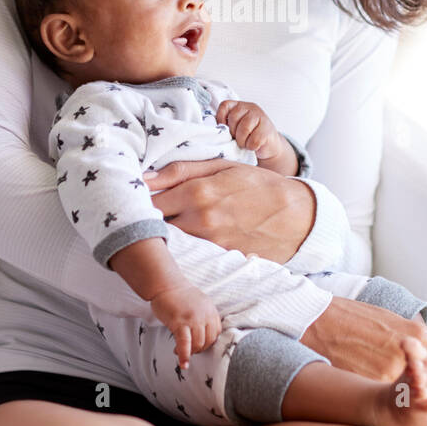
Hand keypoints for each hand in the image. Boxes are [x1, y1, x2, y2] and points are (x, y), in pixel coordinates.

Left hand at [142, 159, 315, 262]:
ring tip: (162, 229)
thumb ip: (182, 170)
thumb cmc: (257, 185)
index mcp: (198, 191)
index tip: (132, 200)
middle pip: (155, 226)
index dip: (137, 201)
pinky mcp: (219, 259)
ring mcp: (210, 243)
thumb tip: (145, 177)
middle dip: (146, 222)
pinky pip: (190, 256)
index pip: (149, 201)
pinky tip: (183, 244)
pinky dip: (183, 250)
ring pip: (170, 243)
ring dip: (163, 237)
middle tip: (140, 217)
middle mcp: (200, 219)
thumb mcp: (222, 166)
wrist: (295, 215)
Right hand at [149, 284, 222, 368]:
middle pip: (208, 341)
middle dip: (198, 349)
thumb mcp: (199, 304)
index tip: (199, 346)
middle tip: (188, 350)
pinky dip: (184, 355)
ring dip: (190, 353)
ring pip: (197, 344)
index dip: (208, 342)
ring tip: (179, 352)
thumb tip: (202, 337)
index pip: (216, 333)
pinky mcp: (179, 322)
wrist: (165, 285)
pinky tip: (183, 363)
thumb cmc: (179, 295)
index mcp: (211, 310)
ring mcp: (193, 318)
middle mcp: (205, 314)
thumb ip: (204, 317)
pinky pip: (185, 343)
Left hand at [216, 99, 282, 160]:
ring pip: (244, 129)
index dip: (220, 118)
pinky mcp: (267, 129)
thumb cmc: (249, 137)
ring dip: (242, 141)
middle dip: (233, 133)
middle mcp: (251, 108)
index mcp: (240, 106)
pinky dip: (251, 147)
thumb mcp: (236, 128)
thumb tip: (216, 130)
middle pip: (233, 118)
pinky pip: (253, 140)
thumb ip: (227, 125)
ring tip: (245, 143)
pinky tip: (254, 146)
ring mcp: (261, 117)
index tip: (225, 129)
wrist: (269, 146)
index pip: (225, 105)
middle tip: (238, 139)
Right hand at [300, 297, 426, 416]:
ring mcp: (390, 372)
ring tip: (420, 411)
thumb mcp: (398, 321)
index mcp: (420, 335)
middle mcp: (410, 354)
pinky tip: (392, 407)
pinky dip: (396, 406)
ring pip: (416, 399)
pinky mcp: (371, 385)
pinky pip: (391, 402)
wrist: (318, 321)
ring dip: (421, 406)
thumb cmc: (358, 318)